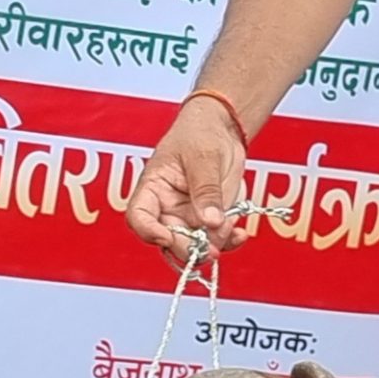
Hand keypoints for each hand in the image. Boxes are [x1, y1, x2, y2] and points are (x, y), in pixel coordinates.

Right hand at [126, 99, 255, 253]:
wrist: (223, 129)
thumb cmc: (200, 133)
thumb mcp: (204, 157)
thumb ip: (206, 190)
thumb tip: (210, 221)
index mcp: (153, 188)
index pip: (139, 217)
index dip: (149, 232)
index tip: (168, 237)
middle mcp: (167, 207)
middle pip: (168, 239)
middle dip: (189, 248)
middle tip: (210, 248)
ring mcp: (189, 216)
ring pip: (193, 245)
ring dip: (213, 246)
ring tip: (230, 228)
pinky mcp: (210, 220)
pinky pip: (216, 240)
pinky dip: (229, 242)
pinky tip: (239, 234)